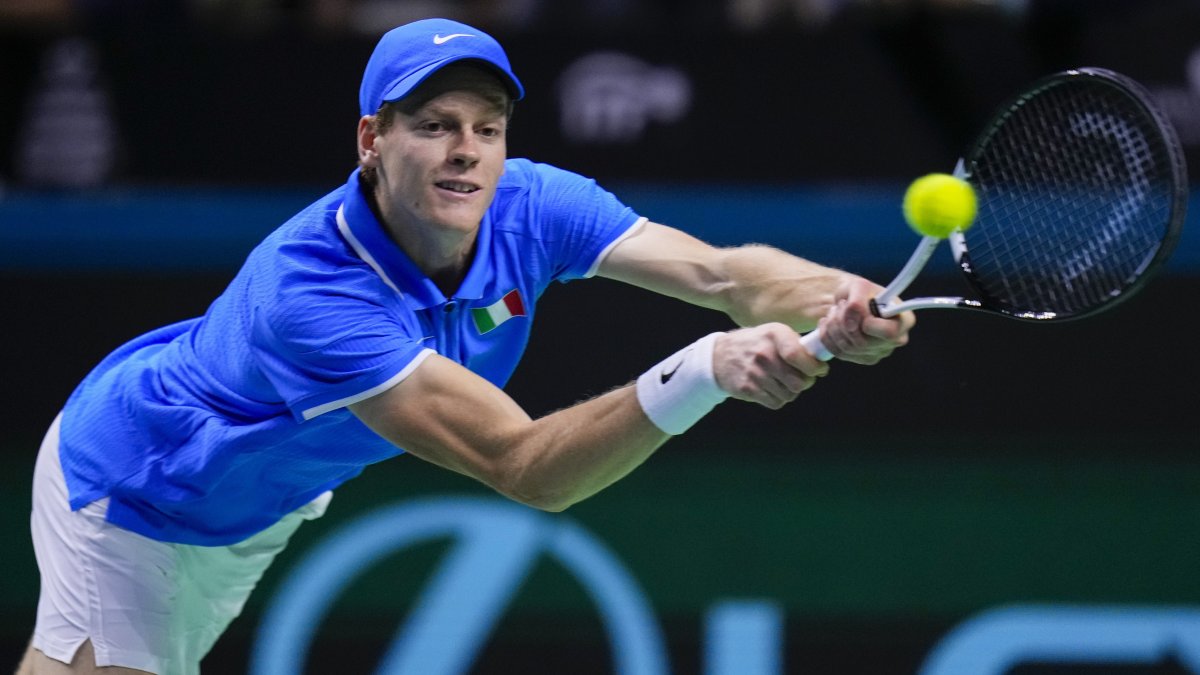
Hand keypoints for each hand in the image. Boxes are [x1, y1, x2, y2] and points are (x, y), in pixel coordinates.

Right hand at [713, 323, 828, 408]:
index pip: (799, 356)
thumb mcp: (773, 333)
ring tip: (784, 382)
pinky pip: (776, 402)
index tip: (820, 370)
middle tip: (803, 378)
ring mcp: (754, 373)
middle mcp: (763, 353)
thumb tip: (821, 361)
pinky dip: (779, 398)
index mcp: (774, 335)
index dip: (814, 367)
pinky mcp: (747, 389)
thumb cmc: (755, 344)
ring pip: (790, 394)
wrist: (720, 356)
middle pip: (799, 381)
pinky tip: (772, 388)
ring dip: (791, 391)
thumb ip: (796, 344)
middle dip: (806, 382)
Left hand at [817, 276, 914, 364]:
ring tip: (834, 312)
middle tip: (840, 306)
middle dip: (843, 322)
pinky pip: (839, 353)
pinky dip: (828, 336)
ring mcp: (880, 352)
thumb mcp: (860, 286)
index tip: (856, 309)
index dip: (868, 323)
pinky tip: (828, 323)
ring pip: (848, 349)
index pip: (889, 332)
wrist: (853, 300)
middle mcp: (896, 340)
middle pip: (863, 343)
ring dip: (833, 327)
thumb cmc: (862, 292)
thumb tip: (851, 325)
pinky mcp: (863, 359)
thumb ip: (857, 302)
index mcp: (904, 320)